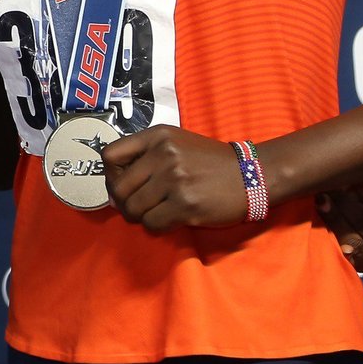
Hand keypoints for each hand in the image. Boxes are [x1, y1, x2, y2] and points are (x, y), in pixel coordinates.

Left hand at [102, 125, 248, 230]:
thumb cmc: (212, 162)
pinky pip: (152, 224)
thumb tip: (114, 186)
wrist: (253, 175)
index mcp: (157, 136)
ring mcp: (174, 179)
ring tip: (155, 213)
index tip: (122, 185)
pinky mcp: (185, 204)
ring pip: (133, 209)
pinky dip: (156, 227)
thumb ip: (146, 155)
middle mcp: (163, 154)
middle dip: (123, 203)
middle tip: (136, 208)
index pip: (109, 155)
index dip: (110, 175)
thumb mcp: (177, 143)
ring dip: (140, 217)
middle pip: (118, 187)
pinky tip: (169, 220)